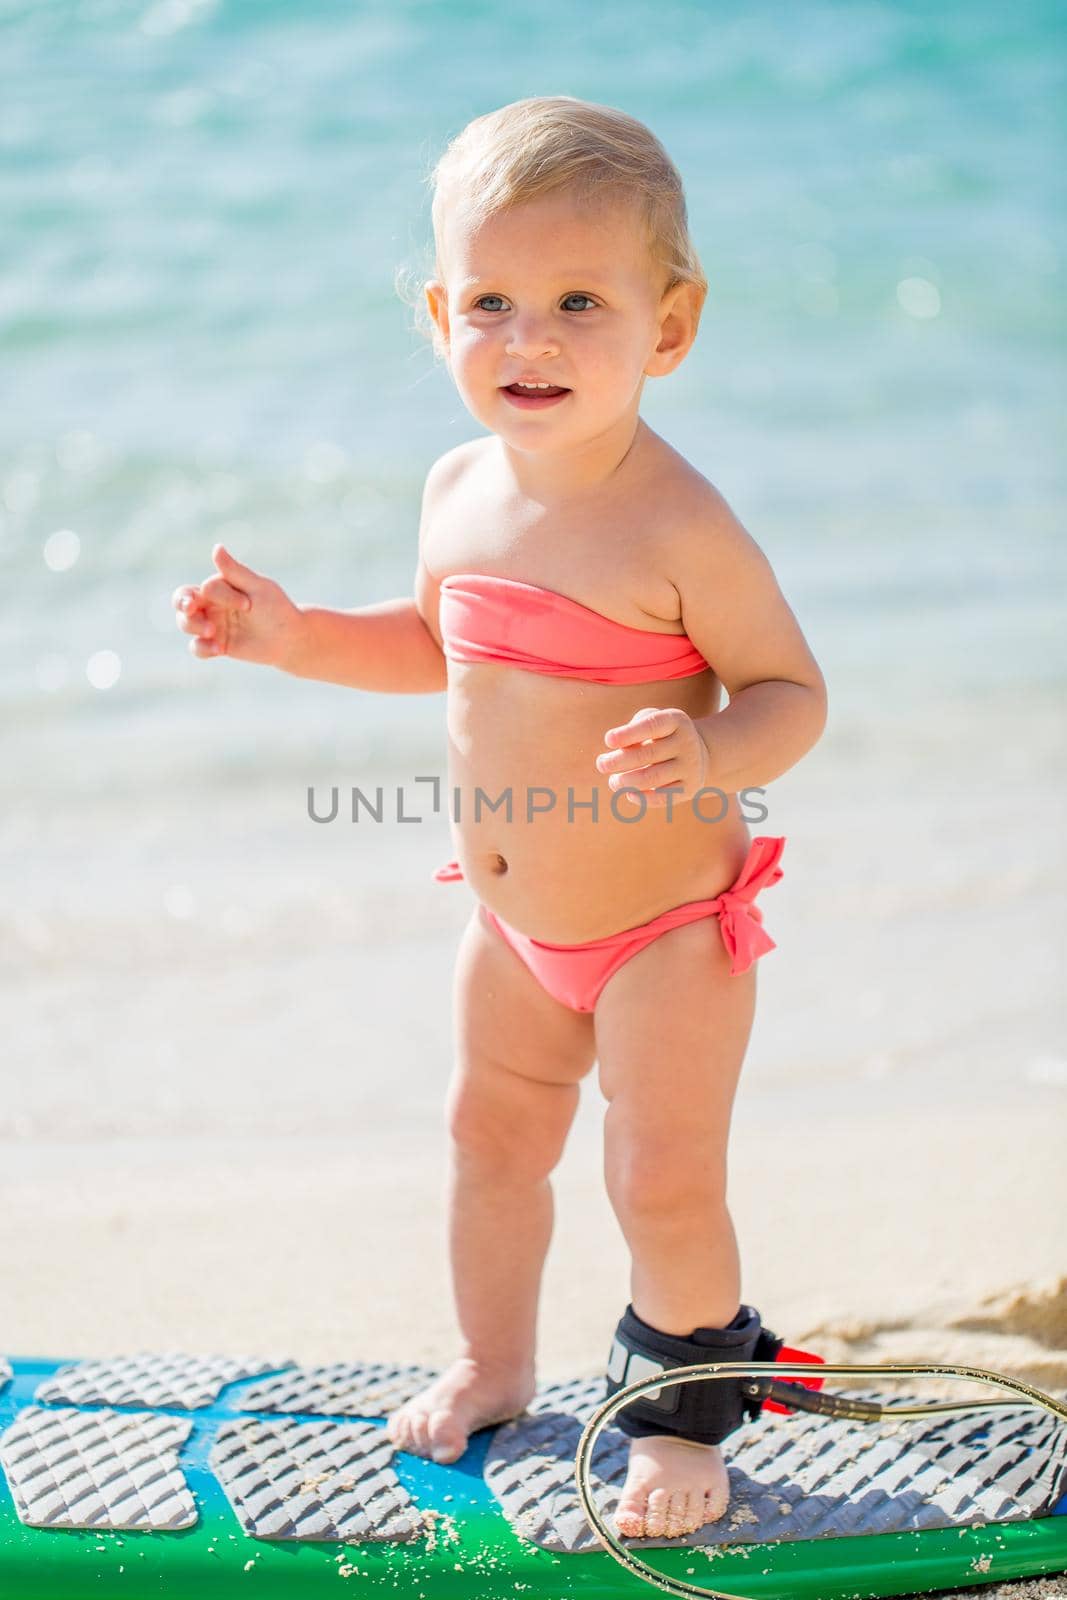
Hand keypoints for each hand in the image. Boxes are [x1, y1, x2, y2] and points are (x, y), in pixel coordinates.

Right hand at [172, 544, 302, 667]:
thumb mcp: (257, 587)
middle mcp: (212, 604)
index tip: (248, 605)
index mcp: (220, 586)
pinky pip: (197, 648)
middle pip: (182, 601)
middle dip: (182, 603)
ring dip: (193, 626)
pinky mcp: (216, 645)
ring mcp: (212, 625)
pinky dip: (202, 648)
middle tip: (191, 608)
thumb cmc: (276, 608)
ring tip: (211, 632)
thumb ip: (235, 571)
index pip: (206, 588)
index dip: (223, 596)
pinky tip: (218, 649)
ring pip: (185, 624)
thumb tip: (216, 547)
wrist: (290, 638)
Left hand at [595, 706, 710, 807]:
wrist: (699, 753)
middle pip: (648, 754)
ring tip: (613, 781)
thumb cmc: (661, 735)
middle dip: (619, 761)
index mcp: (676, 720)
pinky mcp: (690, 787)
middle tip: (601, 764)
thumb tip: (616, 753)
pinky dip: (642, 798)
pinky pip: (663, 797)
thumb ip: (632, 731)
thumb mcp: (650, 722)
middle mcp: (687, 742)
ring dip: (626, 782)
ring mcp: (691, 766)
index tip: (608, 740)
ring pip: (653, 777)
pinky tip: (629, 793)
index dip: (628, 734)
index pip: (652, 725)